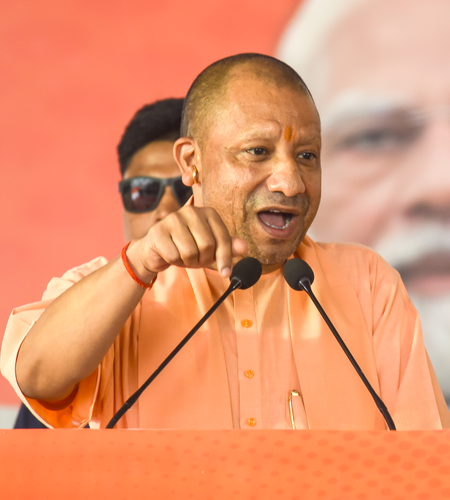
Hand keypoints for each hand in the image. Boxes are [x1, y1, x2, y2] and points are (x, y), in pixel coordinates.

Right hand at [131, 205, 246, 278]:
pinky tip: (171, 254)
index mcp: (209, 213)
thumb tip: (244, 247)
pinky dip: (175, 261)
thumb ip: (228, 247)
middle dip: (203, 260)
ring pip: (190, 252)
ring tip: (184, 256)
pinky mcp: (158, 231)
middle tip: (197, 259)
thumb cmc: (188, 247)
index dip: (226, 259)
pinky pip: (174, 256)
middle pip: (207, 246)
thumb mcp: (211, 249)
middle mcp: (191, 211)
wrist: (157, 249)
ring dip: (189, 262)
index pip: (223, 238)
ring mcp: (173, 219)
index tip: (226, 273)